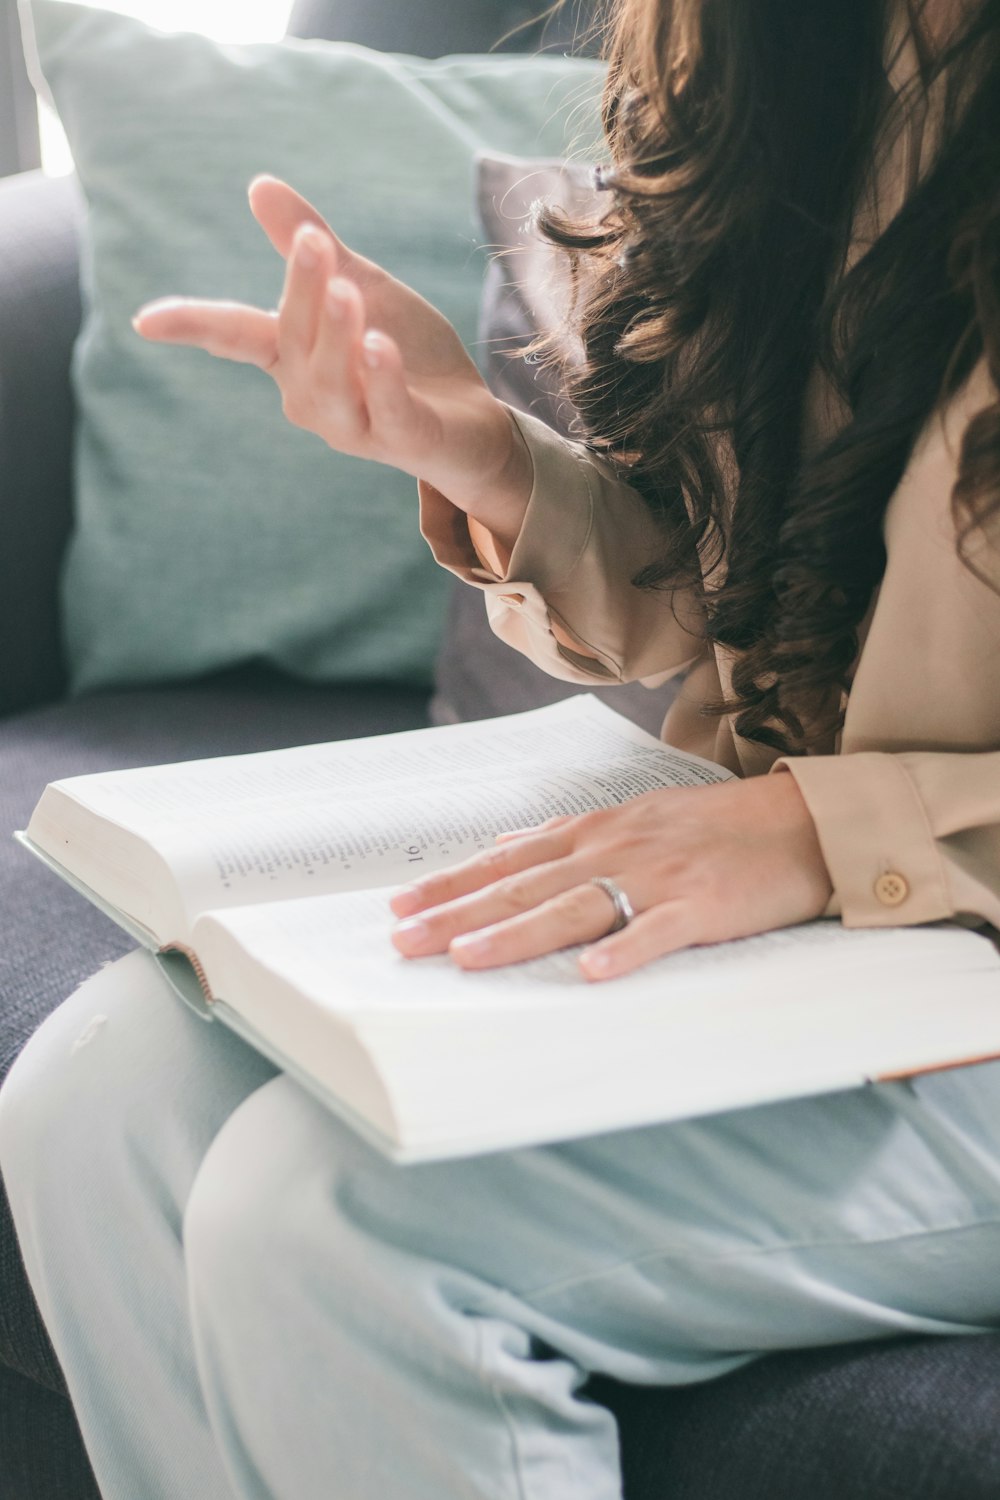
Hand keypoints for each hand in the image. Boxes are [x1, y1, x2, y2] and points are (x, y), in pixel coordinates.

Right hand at [132, 175, 530, 546]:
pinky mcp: (404, 440)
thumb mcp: (360, 286)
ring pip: (329, 384)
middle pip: (293, 340)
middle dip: (302, 290)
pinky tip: (379, 345)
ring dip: (335, 336)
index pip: (237, 336)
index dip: (193, 326)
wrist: (472, 423)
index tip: (145, 319)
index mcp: (294, 358)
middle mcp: (312, 397)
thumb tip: (258, 184)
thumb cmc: (406, 356)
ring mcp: (355, 426)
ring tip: (347, 292)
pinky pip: (386, 411)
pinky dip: (382, 379)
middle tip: (314, 241)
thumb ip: (311, 246)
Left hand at [389, 772, 832, 980]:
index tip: (399, 906)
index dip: (453, 883)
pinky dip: (624, 951)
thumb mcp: (632, 817)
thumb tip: (504, 843)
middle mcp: (615, 850)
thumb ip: (567, 834)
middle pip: (524, 885)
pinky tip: (590, 976)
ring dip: (517, 932)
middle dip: (459, 913)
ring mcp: (658, 877)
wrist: (799, 821)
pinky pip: (658, 932)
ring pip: (575, 906)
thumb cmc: (715, 826)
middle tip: (403, 941)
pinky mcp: (704, 905)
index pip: (508, 861)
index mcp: (596, 833)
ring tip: (466, 956)